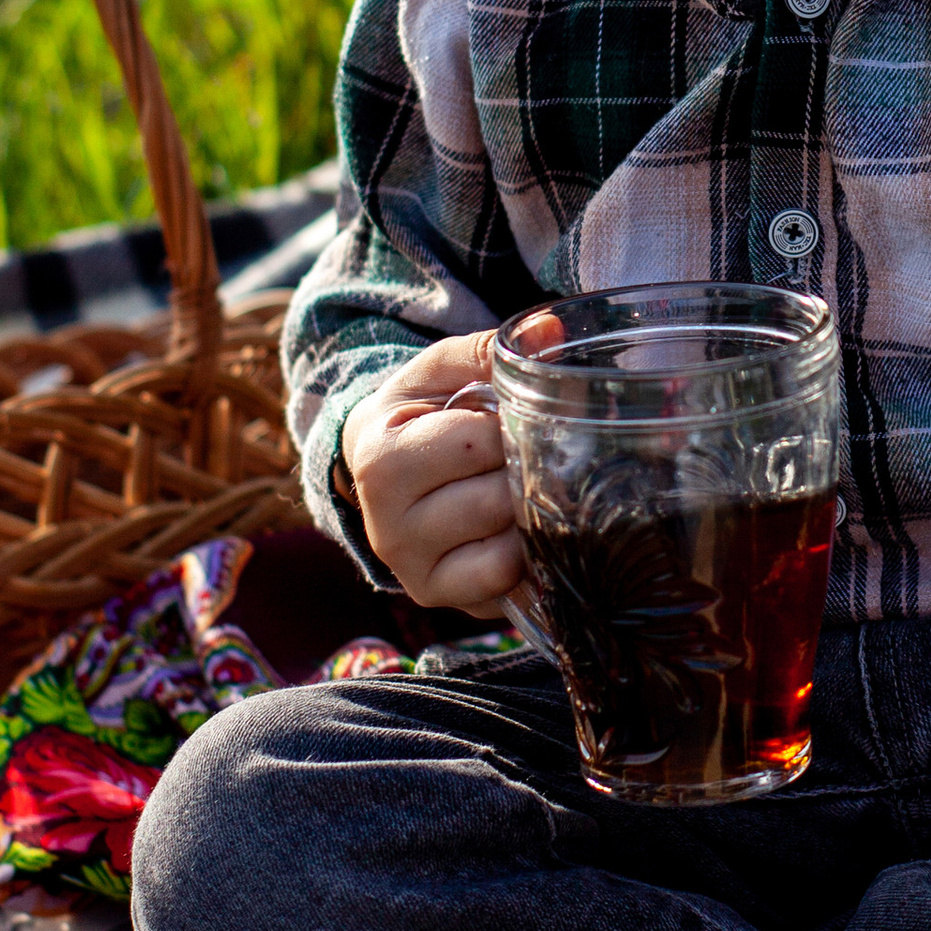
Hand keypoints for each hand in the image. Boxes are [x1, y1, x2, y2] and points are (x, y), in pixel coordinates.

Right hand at [337, 320, 550, 612]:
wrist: (380, 473)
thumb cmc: (418, 417)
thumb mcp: (436, 374)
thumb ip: (484, 350)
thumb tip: (551, 333)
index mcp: (383, 460)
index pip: (479, 443)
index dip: (511, 426)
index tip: (514, 420)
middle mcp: (388, 526)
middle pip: (497, 499)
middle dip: (526, 474)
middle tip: (529, 458)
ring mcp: (413, 570)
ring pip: (507, 548)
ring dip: (531, 518)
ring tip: (526, 492)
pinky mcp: (439, 598)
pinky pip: (504, 586)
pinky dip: (526, 561)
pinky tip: (523, 533)